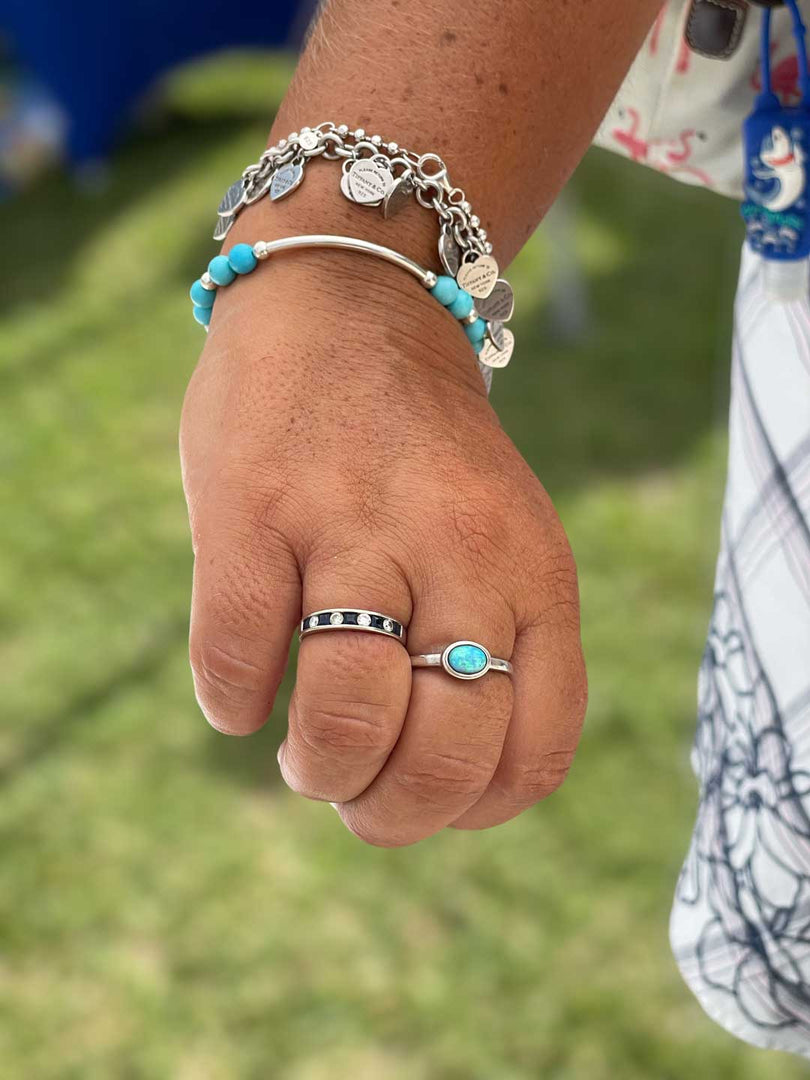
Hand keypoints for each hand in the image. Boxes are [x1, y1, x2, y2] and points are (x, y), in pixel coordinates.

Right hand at [180, 245, 586, 845]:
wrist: (351, 303)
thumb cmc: (425, 455)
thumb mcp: (507, 536)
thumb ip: (498, 639)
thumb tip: (438, 779)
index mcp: (533, 570)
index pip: (538, 749)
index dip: (480, 807)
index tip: (437, 798)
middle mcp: (457, 550)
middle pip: (444, 753)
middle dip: (392, 814)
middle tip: (356, 794)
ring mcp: (351, 525)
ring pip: (346, 718)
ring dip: (319, 770)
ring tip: (305, 755)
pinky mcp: (250, 508)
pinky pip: (236, 661)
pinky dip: (233, 702)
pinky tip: (242, 687)